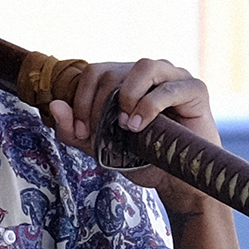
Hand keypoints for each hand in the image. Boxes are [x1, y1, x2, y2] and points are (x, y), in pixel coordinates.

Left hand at [47, 58, 221, 209]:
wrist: (176, 182)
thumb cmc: (141, 160)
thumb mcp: (100, 147)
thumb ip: (74, 130)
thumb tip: (53, 105)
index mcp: (126, 79)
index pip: (94, 72)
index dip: (81, 100)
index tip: (81, 131)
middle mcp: (149, 73)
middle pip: (112, 72)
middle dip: (99, 106)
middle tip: (98, 135)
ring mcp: (174, 77)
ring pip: (143, 66)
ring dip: (125, 96)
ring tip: (123, 125)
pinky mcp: (195, 89)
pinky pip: (169, 87)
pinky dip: (149, 106)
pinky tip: (139, 126)